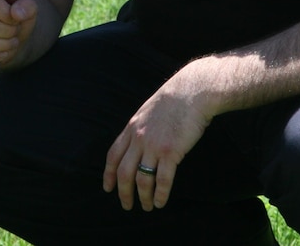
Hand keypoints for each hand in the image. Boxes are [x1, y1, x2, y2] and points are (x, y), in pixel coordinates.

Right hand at [0, 0, 37, 64]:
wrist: (4, 31)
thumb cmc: (14, 15)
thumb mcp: (26, 8)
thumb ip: (27, 6)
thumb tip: (17, 14)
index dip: (5, 14)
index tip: (16, 20)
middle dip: (6, 32)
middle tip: (15, 33)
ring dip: (1, 45)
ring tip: (12, 43)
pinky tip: (3, 53)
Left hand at [103, 76, 212, 210]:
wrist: (192, 91)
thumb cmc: (173, 100)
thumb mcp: (148, 111)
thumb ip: (140, 128)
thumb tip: (136, 143)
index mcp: (132, 128)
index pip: (113, 155)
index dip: (108, 174)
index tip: (107, 188)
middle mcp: (139, 138)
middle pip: (124, 172)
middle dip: (123, 192)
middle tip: (126, 205)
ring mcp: (154, 146)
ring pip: (141, 179)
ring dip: (143, 197)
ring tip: (147, 206)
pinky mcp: (171, 152)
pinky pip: (162, 179)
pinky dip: (160, 194)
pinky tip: (160, 202)